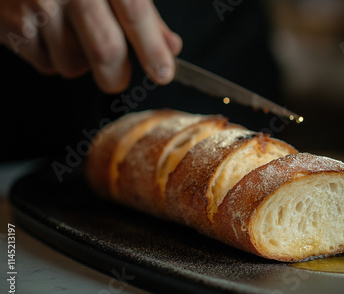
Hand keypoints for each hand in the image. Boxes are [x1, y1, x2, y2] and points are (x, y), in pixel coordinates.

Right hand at [0, 0, 182, 92]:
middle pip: (104, 49)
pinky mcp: (13, 24)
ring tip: (72, 35)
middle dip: (117, 77)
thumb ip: (142, 13)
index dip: (152, 48)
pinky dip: (54, 58)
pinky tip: (49, 33)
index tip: (163, 73)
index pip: (134, 13)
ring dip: (81, 62)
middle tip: (117, 78)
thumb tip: (170, 47)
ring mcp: (38, 5)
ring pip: (73, 64)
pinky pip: (46, 63)